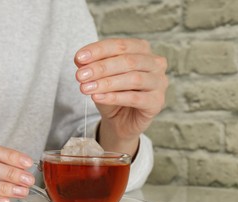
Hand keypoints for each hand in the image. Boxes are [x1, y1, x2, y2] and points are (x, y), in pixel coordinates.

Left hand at [75, 38, 167, 155]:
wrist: (120, 121)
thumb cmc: (113, 93)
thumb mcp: (99, 77)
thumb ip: (91, 66)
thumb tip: (80, 60)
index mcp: (142, 49)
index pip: (120, 45)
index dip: (98, 50)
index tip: (78, 58)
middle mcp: (155, 63)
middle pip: (128, 61)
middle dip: (101, 68)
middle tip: (80, 75)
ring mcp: (159, 83)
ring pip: (133, 79)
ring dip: (106, 83)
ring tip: (86, 88)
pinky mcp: (157, 102)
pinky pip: (135, 98)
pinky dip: (114, 97)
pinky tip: (97, 97)